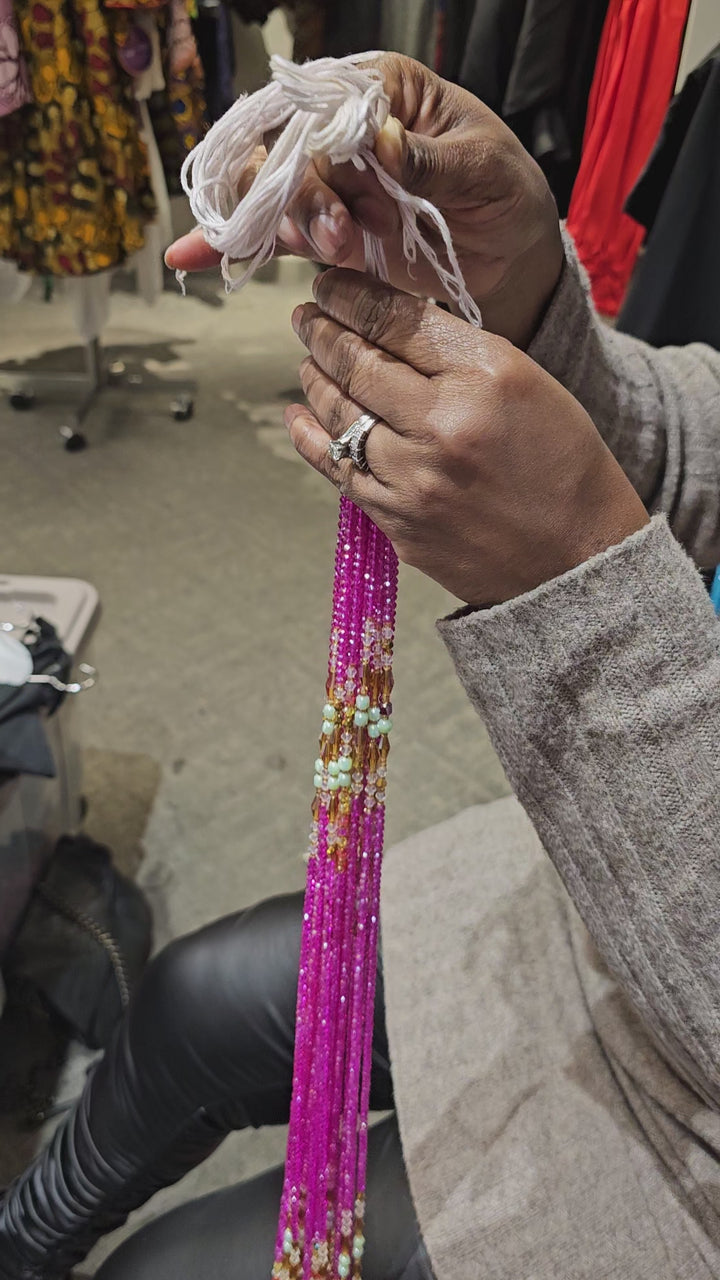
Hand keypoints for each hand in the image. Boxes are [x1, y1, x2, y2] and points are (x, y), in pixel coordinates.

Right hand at [166, 54, 562, 347]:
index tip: (344, 185)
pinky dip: (229, 243)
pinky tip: (190, 256)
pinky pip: (266, 232)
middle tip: (338, 236)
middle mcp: (345, 130)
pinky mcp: (321, 230)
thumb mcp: (486, 171)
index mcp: (384, 91)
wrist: (511, 263)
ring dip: (278, 223)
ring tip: (329, 251)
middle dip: (299, 193)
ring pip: (265, 188)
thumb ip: (435, 160)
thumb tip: (386, 141)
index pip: (324, 102)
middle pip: (282, 145)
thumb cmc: (506, 198)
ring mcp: (329, 181)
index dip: (318, 144)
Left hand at [285, 271, 648, 606]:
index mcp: (486, 376)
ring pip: (340, 415)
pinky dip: (311, 438)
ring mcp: (414, 479)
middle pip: (358, 363)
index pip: (396, 321)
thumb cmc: (563, 464)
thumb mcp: (529, 382)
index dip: (351, 296)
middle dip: (322, 332)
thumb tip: (389, 325)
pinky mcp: (398, 521)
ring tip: (307, 360)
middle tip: (306, 316)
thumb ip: (458, 353)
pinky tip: (300, 416)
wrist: (577, 560)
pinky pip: (339, 470)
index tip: (330, 286)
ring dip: (315, 380)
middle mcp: (443, 424)